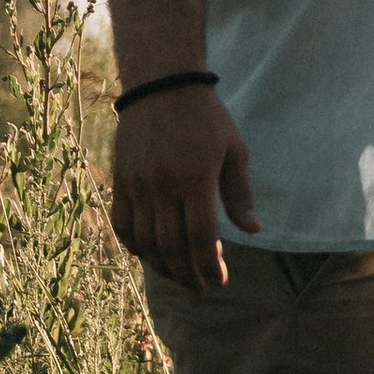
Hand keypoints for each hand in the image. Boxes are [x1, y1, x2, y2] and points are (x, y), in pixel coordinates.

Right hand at [111, 84, 257, 292]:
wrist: (161, 86)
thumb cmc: (206, 118)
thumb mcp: (233, 150)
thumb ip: (239, 194)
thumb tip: (253, 230)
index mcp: (195, 179)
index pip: (201, 239)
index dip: (209, 267)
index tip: (219, 281)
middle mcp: (163, 187)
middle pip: (171, 247)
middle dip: (188, 275)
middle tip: (200, 287)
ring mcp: (137, 186)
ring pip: (144, 242)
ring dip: (162, 266)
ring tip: (178, 276)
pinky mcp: (120, 182)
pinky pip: (121, 225)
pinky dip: (134, 246)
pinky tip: (148, 255)